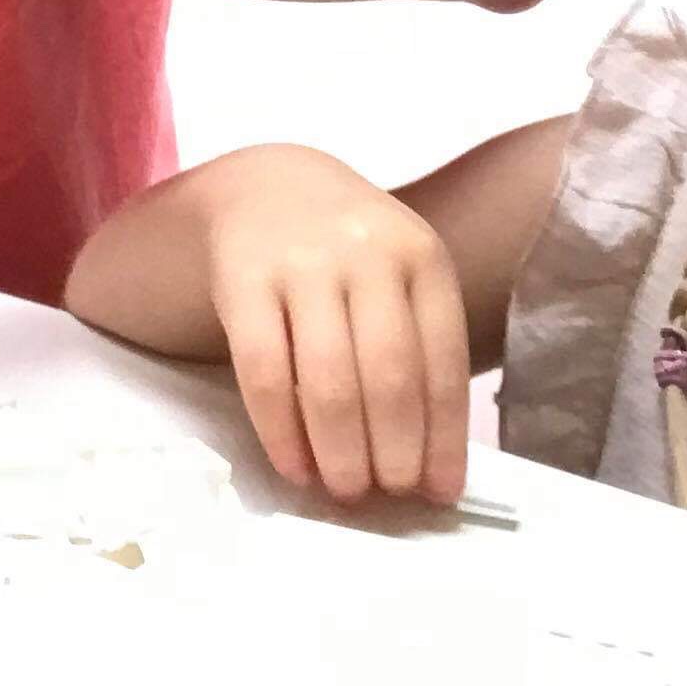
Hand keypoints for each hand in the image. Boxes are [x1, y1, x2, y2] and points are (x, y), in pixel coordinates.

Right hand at [199, 146, 471, 506]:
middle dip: (394, 452)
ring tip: (346, 491)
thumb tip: (433, 468)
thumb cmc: (350, 255)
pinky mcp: (243, 278)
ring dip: (341, 452)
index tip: (439, 493)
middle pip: (388, 376)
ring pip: (328, 380)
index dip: (443, 437)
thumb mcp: (401, 275)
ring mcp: (301, 262)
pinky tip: (294, 467)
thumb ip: (419, 350)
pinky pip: (263, 373)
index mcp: (420, 254)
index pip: (442, 362)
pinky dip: (281, 433)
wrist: (265, 190)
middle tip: (389, 495)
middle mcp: (365, 252)